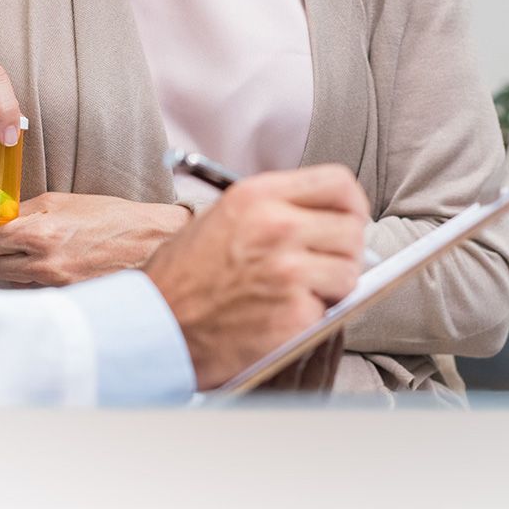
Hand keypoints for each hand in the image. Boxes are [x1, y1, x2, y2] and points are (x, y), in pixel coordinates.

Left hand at [0, 193, 188, 285]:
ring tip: (39, 251)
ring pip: (10, 280)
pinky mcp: (65, 299)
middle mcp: (45, 263)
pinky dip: (34, 280)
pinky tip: (53, 266)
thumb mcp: (59, 201)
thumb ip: (13, 210)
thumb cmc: (106, 216)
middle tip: (18, 238)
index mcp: (41, 232)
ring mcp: (56, 285)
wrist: (147, 243)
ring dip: (15, 266)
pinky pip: (32, 292)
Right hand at [142, 165, 368, 391]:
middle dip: (342, 250)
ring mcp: (288, 272)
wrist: (155, 324)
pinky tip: (279, 315)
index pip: (338, 183)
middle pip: (352, 229)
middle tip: (319, 265)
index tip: (347, 218)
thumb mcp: (221, 216)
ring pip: (349, 272)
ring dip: (331, 286)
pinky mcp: (294, 315)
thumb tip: (324, 218)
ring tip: (295, 292)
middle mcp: (277, 227)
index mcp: (258, 196)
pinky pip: (330, 310)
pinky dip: (313, 317)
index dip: (350, 204)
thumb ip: (272, 208)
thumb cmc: (181, 276)